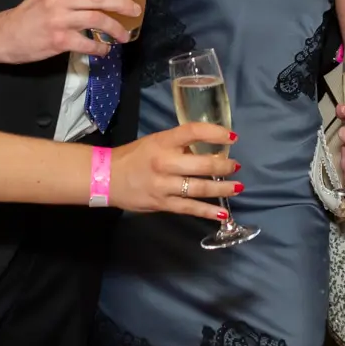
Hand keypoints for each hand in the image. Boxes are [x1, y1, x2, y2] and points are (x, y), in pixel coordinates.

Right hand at [0, 0, 137, 65]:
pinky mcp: (58, 40)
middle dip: (122, 4)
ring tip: (124, 35)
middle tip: (135, 10)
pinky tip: (105, 50)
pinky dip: (100, 48)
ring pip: (97, 20)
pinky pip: (87, 43)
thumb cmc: (29, 14)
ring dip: (116, 28)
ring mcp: (58, 19)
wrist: (4, 35)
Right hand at [110, 123, 240, 218]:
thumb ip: (179, 145)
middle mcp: (164, 162)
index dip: (216, 132)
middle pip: (202, 164)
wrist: (106, 178)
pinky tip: (223, 213)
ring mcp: (163, 185)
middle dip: (224, 166)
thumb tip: (207, 150)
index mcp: (162, 142)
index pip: (193, 131)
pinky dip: (208, 211)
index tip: (233, 137)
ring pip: (199, 188)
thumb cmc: (134, 156)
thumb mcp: (156, 141)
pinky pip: (189, 208)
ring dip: (222, 188)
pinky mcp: (162, 204)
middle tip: (236, 166)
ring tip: (238, 187)